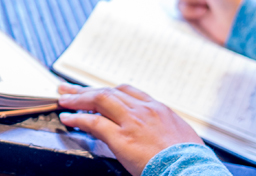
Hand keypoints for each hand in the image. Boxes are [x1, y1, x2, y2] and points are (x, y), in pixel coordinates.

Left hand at [57, 83, 203, 175]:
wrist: (191, 169)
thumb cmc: (188, 159)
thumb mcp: (179, 135)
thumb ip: (162, 128)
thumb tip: (154, 133)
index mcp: (159, 108)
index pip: (127, 91)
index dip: (108, 90)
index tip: (96, 91)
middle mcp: (145, 109)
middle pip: (110, 91)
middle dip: (87, 89)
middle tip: (69, 88)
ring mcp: (133, 122)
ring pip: (100, 100)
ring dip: (78, 99)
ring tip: (63, 100)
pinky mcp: (122, 138)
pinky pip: (94, 122)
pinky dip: (78, 119)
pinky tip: (68, 119)